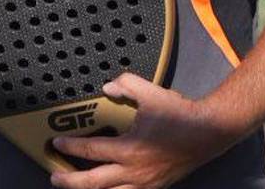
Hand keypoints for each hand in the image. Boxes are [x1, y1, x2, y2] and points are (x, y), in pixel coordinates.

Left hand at [49, 74, 240, 188]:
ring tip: (75, 187)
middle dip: (70, 181)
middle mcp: (135, 172)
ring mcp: (145, 184)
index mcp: (130, 149)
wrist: (209, 133)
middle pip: (93, 183)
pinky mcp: (154, 188)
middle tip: (55, 176)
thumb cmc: (179, 115)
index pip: (91, 150)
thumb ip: (125, 85)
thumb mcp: (150, 93)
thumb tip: (107, 89)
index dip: (71, 146)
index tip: (57, 142)